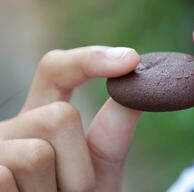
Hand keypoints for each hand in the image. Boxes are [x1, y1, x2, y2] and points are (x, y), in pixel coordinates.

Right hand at [0, 46, 141, 191]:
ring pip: (37, 153)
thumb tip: (136, 89)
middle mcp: (14, 128)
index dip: (89, 60)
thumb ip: (112, 131)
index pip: (57, 71)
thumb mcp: (98, 167)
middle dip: (79, 163)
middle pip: (59, 115)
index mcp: (42, 121)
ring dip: (58, 189)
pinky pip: (8, 176)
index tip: (130, 59)